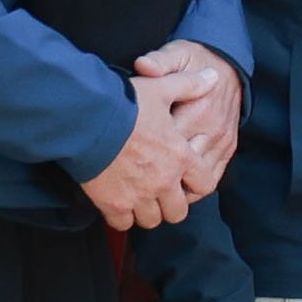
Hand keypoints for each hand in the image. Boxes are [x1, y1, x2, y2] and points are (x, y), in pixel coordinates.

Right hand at [81, 67, 204, 228]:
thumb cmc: (125, 103)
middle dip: (171, 204)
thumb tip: (214, 77)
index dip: (196, 183)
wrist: (87, 119)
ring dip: (147, 211)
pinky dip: (121, 217)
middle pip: (178, 211)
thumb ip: (189, 85)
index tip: (185, 178)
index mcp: (180, 157)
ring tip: (139, 198)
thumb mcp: (161, 88)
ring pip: (152, 220)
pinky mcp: (113, 204)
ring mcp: (138, 196)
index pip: (204, 184)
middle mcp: (163, 182)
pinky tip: (118, 203)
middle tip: (160, 192)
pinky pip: (123, 224)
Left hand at [134, 41, 240, 190]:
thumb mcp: (178, 53)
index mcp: (198, 108)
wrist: (229, 66)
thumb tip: (143, 66)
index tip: (121, 158)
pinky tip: (173, 192)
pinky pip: (211, 180)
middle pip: (181, 166)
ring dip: (174, 191)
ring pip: (198, 180)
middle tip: (128, 185)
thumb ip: (160, 61)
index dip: (143, 153)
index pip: (169, 139)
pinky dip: (192, 191)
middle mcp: (212, 129)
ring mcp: (221, 142)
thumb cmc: (197, 60)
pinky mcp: (228, 150)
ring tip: (149, 196)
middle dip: (155, 180)